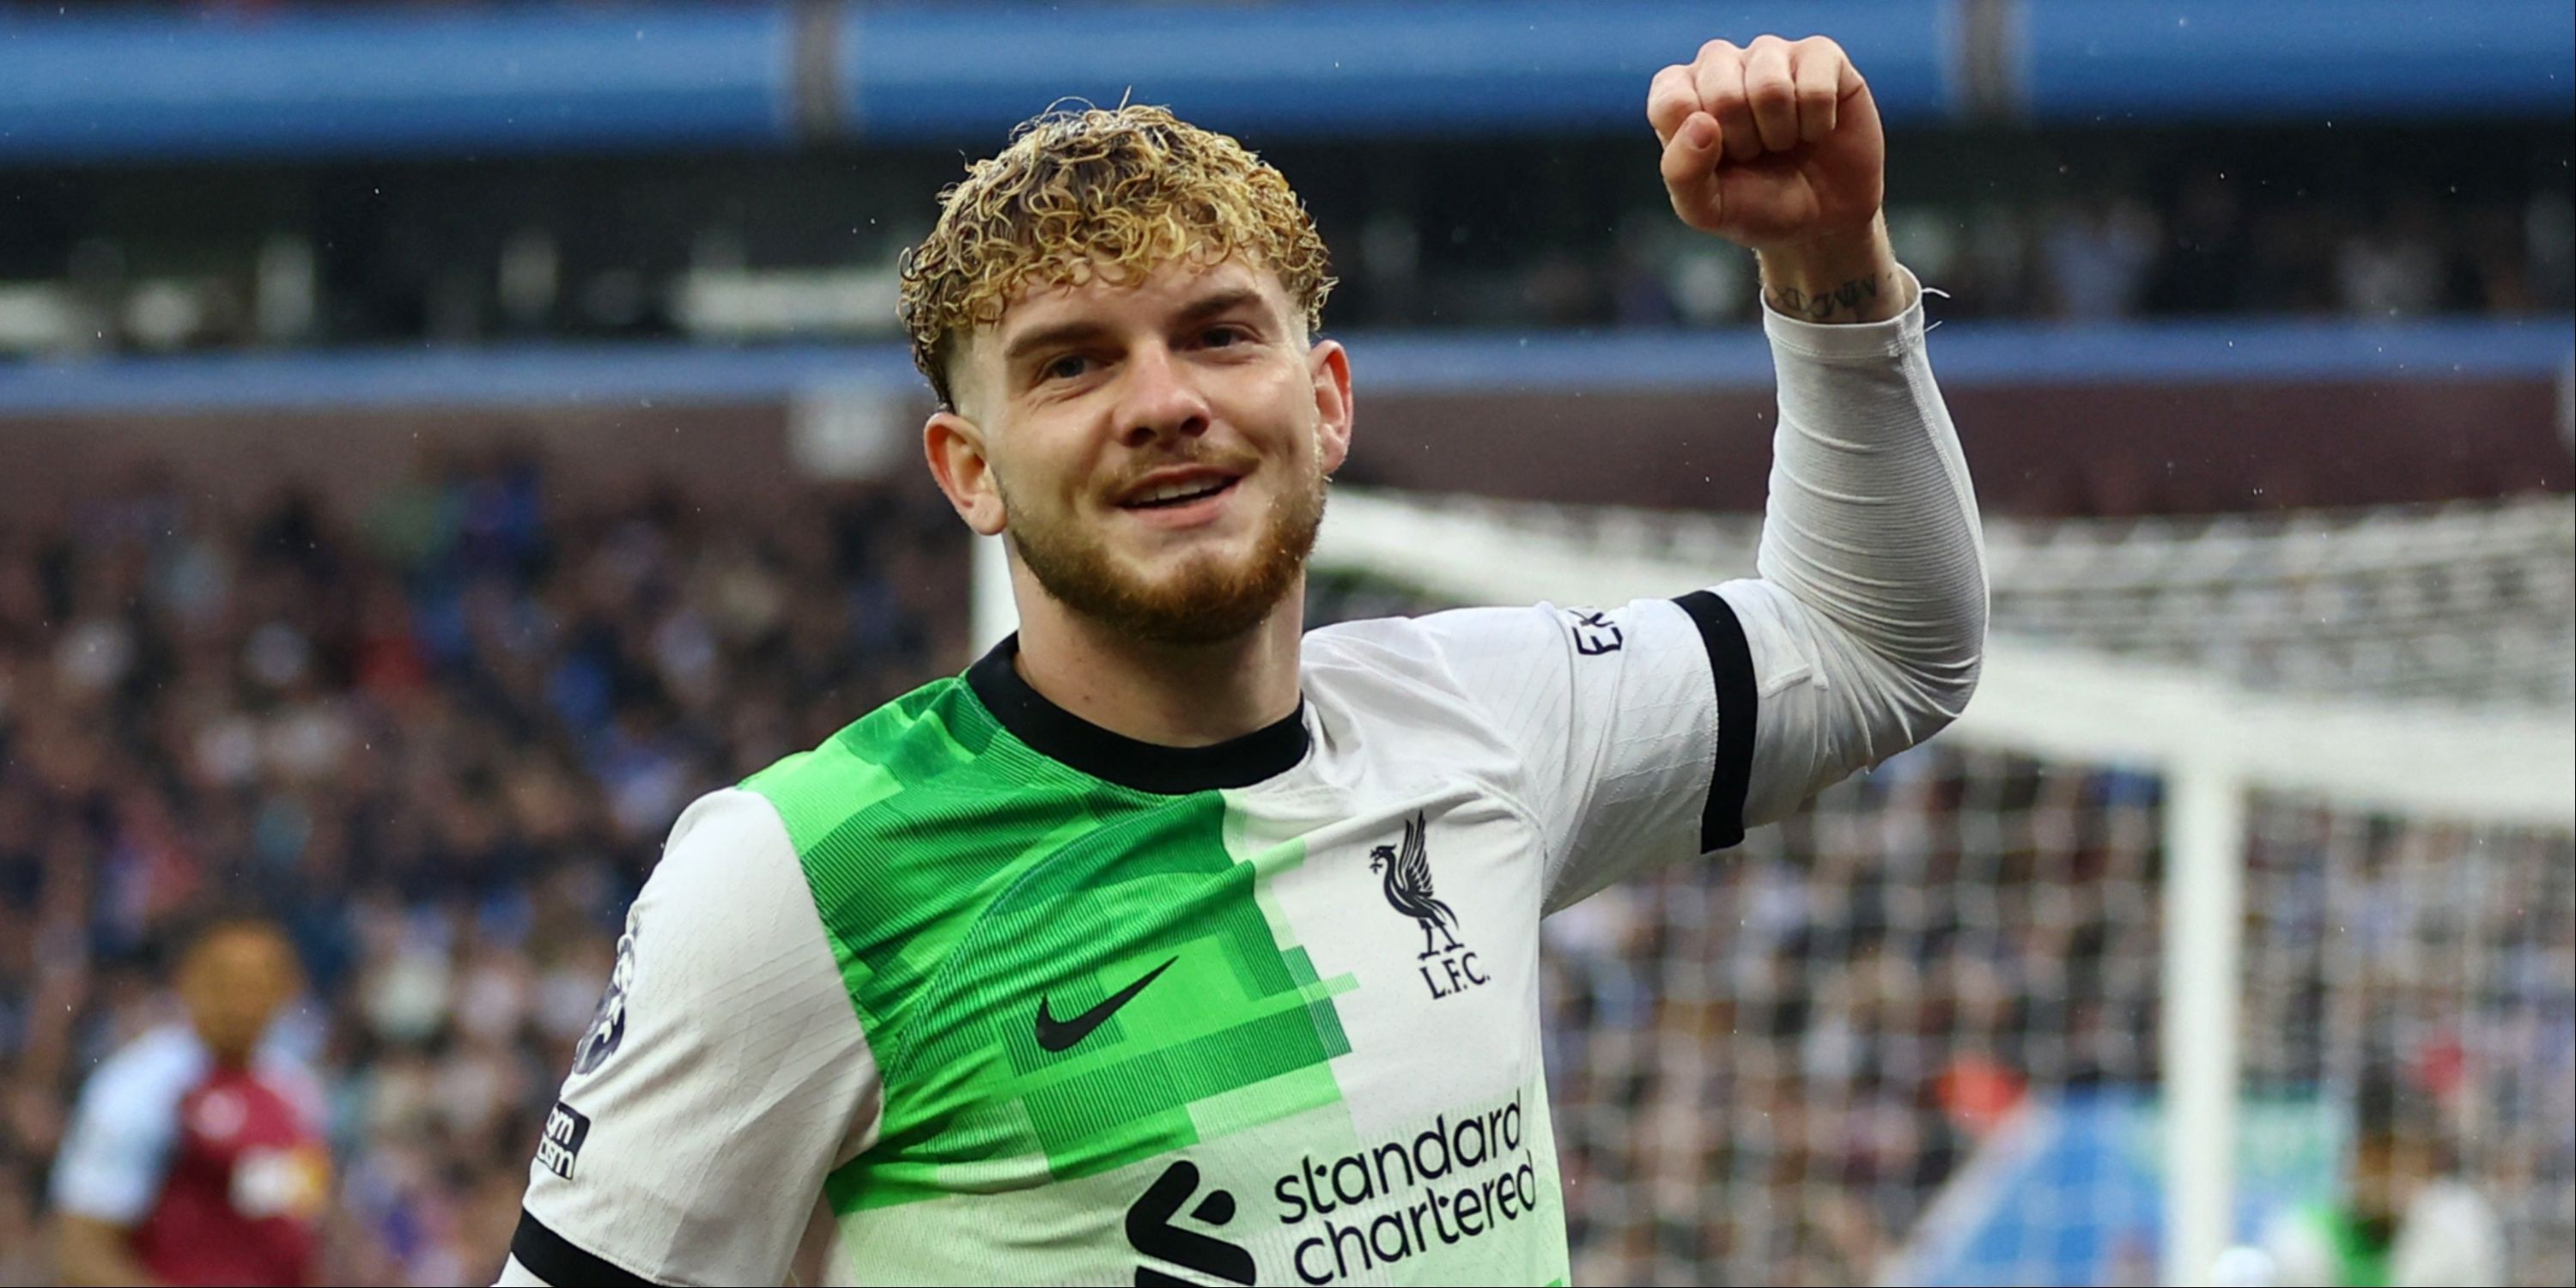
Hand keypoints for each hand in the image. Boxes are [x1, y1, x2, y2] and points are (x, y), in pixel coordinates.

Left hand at [1647, 35, 1884, 253]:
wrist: (1826, 215)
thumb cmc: (1758, 205)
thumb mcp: (1708, 209)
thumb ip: (1683, 173)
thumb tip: (1700, 123)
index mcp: (1679, 92)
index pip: (1671, 102)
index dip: (1699, 146)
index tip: (1717, 162)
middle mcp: (1719, 63)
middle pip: (1722, 94)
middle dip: (1745, 142)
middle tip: (1755, 153)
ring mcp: (1769, 54)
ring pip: (1771, 87)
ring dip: (1782, 133)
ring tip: (1784, 142)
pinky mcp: (1819, 54)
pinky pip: (1815, 87)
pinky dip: (1818, 124)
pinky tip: (1816, 129)